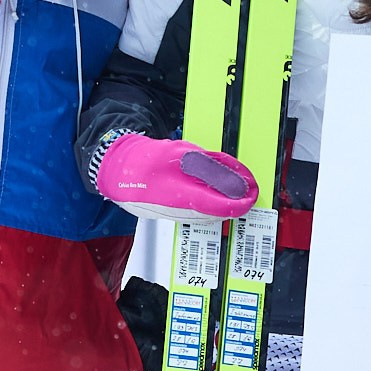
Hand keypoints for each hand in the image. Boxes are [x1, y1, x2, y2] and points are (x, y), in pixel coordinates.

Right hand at [94, 134, 256, 222]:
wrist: (116, 171)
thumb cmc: (144, 160)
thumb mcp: (180, 153)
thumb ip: (209, 166)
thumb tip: (235, 178)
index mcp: (179, 196)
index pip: (220, 206)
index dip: (241, 202)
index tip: (253, 193)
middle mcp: (177, 212)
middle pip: (216, 212)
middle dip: (235, 201)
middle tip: (249, 188)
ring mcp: (173, 216)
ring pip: (208, 214)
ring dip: (223, 203)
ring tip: (234, 188)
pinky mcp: (171, 215)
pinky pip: (197, 213)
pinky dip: (210, 204)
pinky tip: (213, 193)